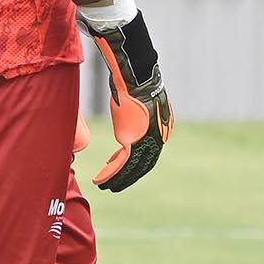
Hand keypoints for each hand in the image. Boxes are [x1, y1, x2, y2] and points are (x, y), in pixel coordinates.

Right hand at [84, 11, 172, 190]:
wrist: (137, 77)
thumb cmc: (135, 82)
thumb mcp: (138, 99)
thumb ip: (136, 110)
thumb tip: (128, 103)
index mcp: (162, 129)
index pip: (149, 153)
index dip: (136, 163)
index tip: (120, 164)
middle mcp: (158, 138)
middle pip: (143, 164)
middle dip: (128, 177)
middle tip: (115, 185)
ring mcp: (147, 141)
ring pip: (131, 167)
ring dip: (117, 179)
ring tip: (104, 185)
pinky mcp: (134, 141)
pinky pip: (122, 164)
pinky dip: (110, 173)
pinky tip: (100, 179)